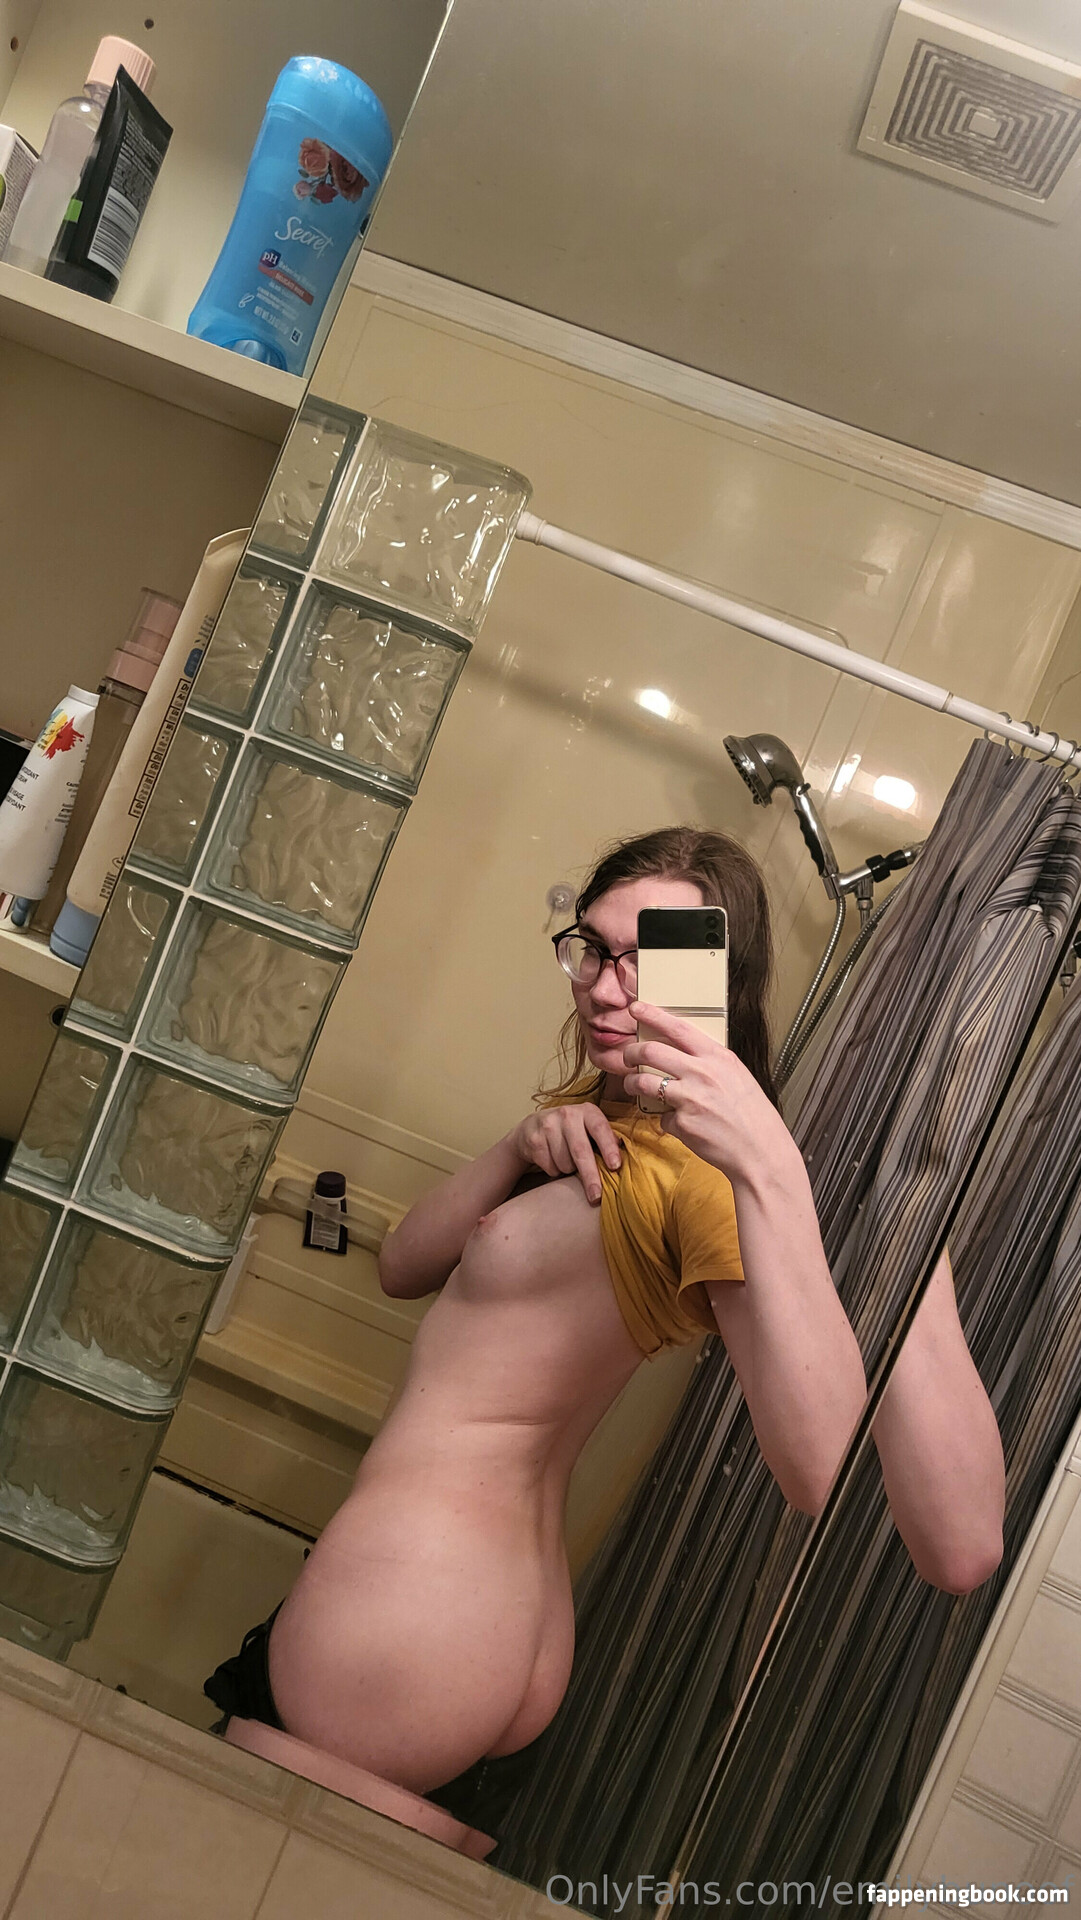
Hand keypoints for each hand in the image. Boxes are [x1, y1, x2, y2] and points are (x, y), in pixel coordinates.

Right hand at [507, 1104, 621, 1204]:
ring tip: (568, 1162)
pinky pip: (549, 1167)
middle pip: (580, 1150)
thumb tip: (624, 1161)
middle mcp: (567, 1114)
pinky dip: (554, 1171)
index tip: (615, 1167)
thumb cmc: (571, 1132)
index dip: (608, 1148)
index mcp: (587, 1111)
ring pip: (564, 1162)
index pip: (600, 1128)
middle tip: (596, 1196)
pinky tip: (553, 1160)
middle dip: (590, 1176)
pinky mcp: (534, 1139)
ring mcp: (548, 1125)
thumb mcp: (588, 1129)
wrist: (533, 1127)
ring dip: (569, 1170)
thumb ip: (605, 1139)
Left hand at [623, 1001, 791, 1183]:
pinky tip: (682, 1124)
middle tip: (627, 1055)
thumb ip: (710, 1063)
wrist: (761, 1151)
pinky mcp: (682, 1123)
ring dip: (632, 1083)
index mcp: (718, 1058)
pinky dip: (667, 1120)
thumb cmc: (753, 1116)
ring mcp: (690, 1099)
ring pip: (644, 1082)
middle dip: (631, 1052)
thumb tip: (684, 1055)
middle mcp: (702, 1074)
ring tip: (633, 1085)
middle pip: (650, 1051)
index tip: (636, 1008)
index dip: (652, 1015)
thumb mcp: (737, 1076)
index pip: (678, 1028)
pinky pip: (662, 1117)